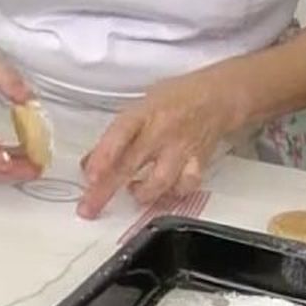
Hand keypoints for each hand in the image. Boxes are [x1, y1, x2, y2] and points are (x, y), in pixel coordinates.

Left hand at [77, 67, 244, 218]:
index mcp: (143, 114)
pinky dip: (173, 194)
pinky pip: (185, 186)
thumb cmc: (175, 100)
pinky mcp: (198, 162)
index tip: (89, 177)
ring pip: (160, 181)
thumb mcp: (140, 107)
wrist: (216, 98)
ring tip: (134, 193)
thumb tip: (91, 162)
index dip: (102, 157)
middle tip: (90, 207)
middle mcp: (161, 132)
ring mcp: (181, 149)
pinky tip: (165, 193)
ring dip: (142, 194)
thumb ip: (117, 135)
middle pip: (129, 165)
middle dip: (106, 190)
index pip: (118, 135)